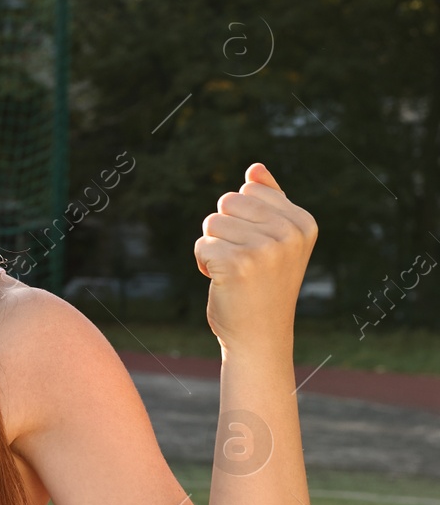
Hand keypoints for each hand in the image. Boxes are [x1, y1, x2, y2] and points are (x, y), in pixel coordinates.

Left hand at [194, 163, 317, 350]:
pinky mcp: (239, 264)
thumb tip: (255, 168)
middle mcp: (289, 233)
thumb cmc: (263, 285)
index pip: (248, 189)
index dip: (240, 217)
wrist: (260, 336)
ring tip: (233, 271)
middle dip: (224, 230)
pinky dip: (202, 262)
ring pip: (212, 222)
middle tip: (242, 260)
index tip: (257, 246)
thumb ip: (268, 202)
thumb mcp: (275, 241)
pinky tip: (222, 282)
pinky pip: (201, 244)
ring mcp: (266, 248)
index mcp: (303, 222)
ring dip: (212, 247)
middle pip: (228, 201)